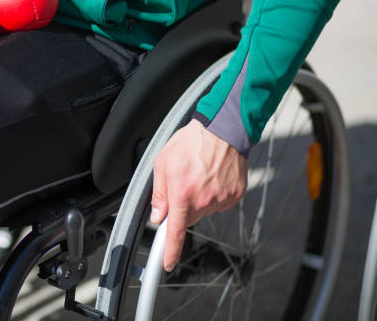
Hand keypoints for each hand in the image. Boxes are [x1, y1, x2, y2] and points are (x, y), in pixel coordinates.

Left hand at [150, 119, 247, 270]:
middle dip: (182, 207)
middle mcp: (203, 200)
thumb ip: (159, 193)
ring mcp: (221, 199)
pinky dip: (213, 194)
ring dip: (198, 199)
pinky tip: (212, 176)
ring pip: (203, 210)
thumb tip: (158, 215)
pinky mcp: (235, 195)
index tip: (166, 264)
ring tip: (199, 173)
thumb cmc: (191, 141)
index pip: (175, 231)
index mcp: (183, 194)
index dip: (170, 251)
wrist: (224, 128)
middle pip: (188, 218)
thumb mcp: (163, 162)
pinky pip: (219, 203)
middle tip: (182, 182)